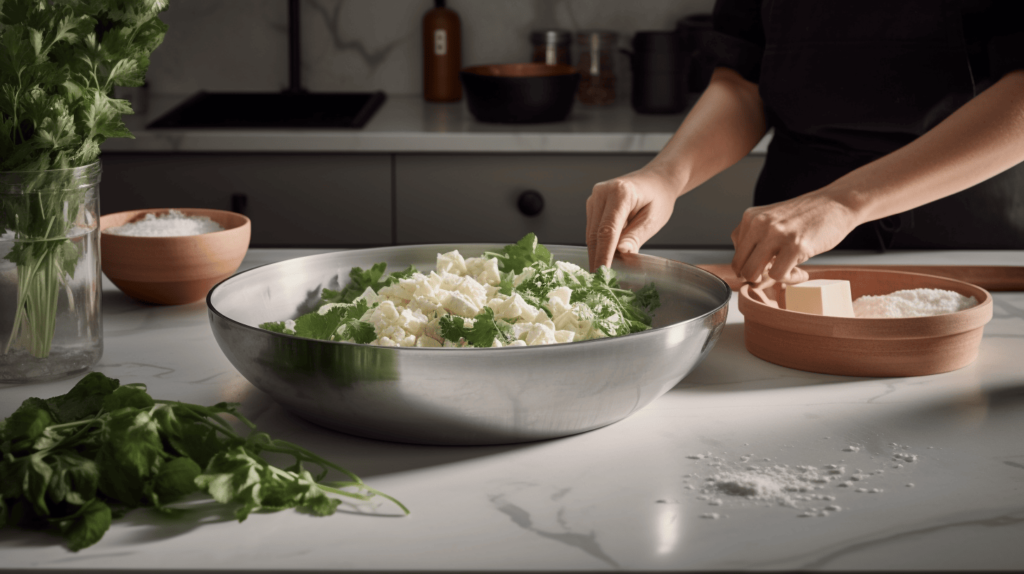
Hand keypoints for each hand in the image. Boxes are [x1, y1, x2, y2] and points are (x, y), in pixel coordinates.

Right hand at [586, 169, 679, 270]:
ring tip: (605, 273)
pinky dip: (599, 245)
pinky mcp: (593, 205)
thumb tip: (621, 253)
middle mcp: (602, 193)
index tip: (602, 273)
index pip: (607, 231)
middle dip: (598, 258)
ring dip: (597, 253)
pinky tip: (606, 257)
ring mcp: (595, 198)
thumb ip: (636, 236)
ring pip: (590, 234)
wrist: (656, 181)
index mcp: (620, 193)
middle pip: (594, 234)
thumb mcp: (653, 220)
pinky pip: (592, 230)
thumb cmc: (658, 198)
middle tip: (601, 281)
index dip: (603, 255)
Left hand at [730, 191, 858, 284]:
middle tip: (777, 272)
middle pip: (741, 268)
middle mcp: (759, 224)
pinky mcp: (795, 245)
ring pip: (753, 274)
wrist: (838, 203)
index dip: (752, 267)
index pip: (737, 255)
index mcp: (750, 218)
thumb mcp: (773, 221)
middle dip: (758, 277)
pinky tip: (802, 272)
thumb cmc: (807, 216)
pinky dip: (790, 280)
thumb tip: (748, 279)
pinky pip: (778, 276)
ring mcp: (776, 234)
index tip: (769, 265)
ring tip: (789, 272)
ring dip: (771, 281)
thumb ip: (757, 242)